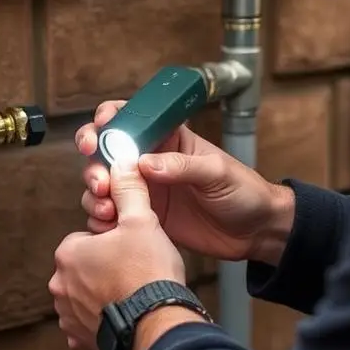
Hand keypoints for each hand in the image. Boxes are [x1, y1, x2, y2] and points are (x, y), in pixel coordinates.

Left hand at [49, 160, 186, 349]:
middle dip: (106, 270)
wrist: (159, 325)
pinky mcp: (81, 342)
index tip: (131, 248)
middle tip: (135, 272)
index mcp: (68, 253)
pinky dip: (105, 324)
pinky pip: (90, 327)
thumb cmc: (148, 274)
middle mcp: (60, 286)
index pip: (86, 239)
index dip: (112, 241)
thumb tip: (122, 162)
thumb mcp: (142, 220)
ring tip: (133, 296)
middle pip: (84, 269)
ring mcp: (68, 317)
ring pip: (86, 298)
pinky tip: (126, 318)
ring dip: (104, 297)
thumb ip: (129, 190)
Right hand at [75, 100, 294, 265]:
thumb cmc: (244, 191)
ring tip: (106, 208)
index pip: (131, 118)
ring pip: (104, 184)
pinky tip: (107, 225)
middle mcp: (150, 161)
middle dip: (94, 162)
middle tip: (99, 180)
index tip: (101, 130)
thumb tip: (145, 163)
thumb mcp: (218, 172)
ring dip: (94, 193)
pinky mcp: (144, 218)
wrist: (255, 231)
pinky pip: (112, 215)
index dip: (109, 119)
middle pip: (106, 152)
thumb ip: (183, 166)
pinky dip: (101, 219)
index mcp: (169, 139)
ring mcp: (144, 190)